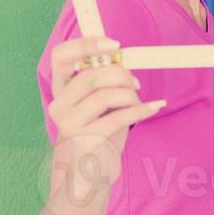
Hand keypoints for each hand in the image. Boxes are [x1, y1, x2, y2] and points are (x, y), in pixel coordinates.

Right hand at [49, 35, 165, 177]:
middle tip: (134, 82)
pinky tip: (154, 106)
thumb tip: (121, 56)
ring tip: (137, 99)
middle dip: (121, 74)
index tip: (114, 44)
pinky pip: (119, 117)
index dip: (85, 44)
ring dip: (129, 94)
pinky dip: (141, 109)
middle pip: (91, 75)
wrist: (87, 171)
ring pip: (105, 95)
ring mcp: (70, 124)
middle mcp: (59, 105)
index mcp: (59, 89)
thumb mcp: (96, 102)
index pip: (60, 56)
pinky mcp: (87, 140)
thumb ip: (102, 79)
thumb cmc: (96, 129)